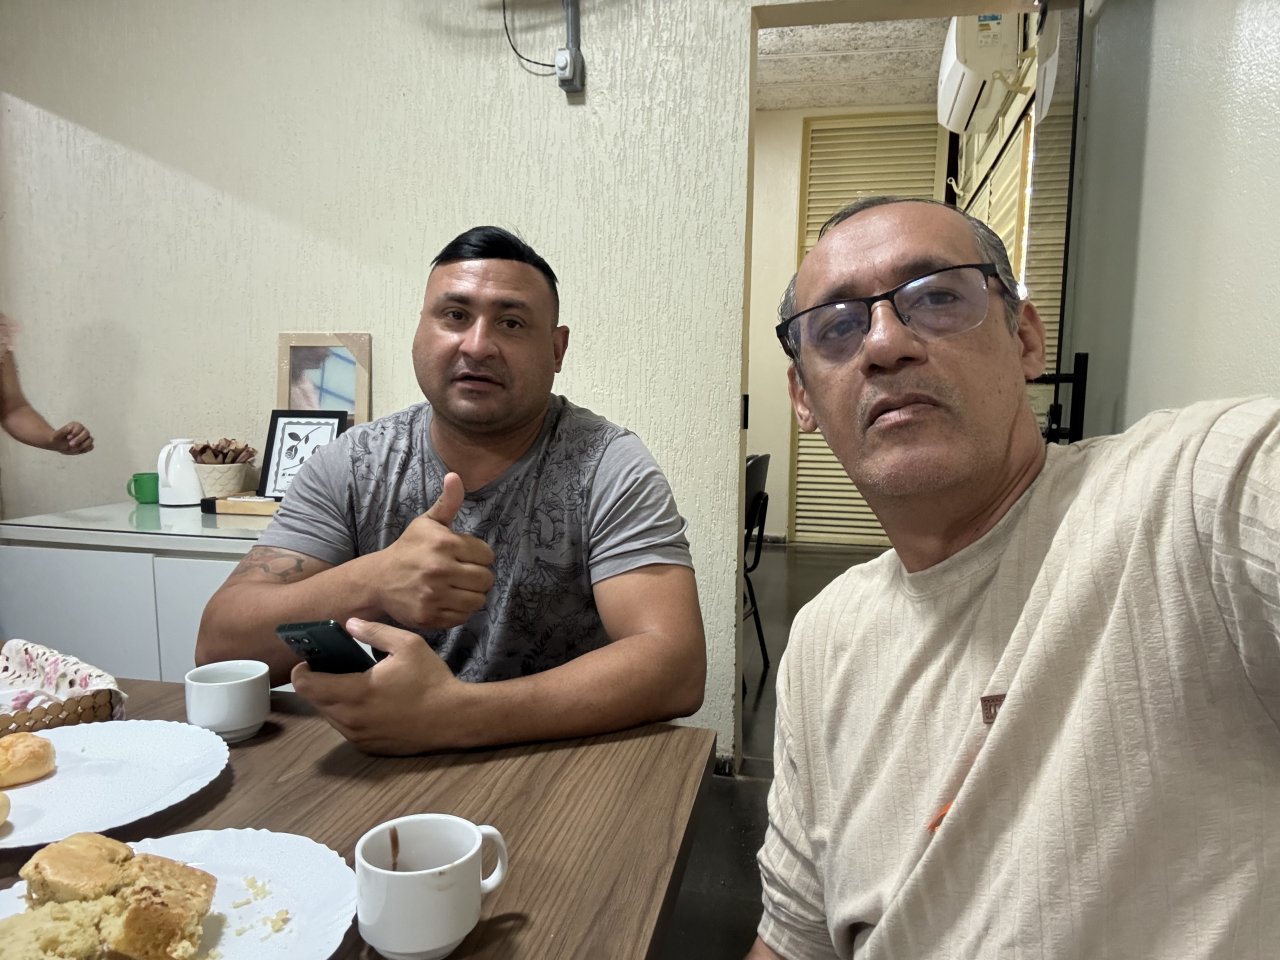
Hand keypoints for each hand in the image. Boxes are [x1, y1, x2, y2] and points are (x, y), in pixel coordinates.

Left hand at [50, 422, 92, 454]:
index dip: (75, 432)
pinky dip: (85, 449)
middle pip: (86, 433)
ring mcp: (85, 438)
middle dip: (79, 439)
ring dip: (83, 445)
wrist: (57, 445)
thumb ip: (62, 431)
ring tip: (74, 449)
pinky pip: (90, 447)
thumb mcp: (56, 435)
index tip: (68, 437)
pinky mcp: (87, 445)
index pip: (80, 426)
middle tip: (70, 444)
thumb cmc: (56, 439)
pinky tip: (78, 451)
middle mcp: (82, 431)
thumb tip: (69, 428)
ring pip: (90, 440)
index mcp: (75, 426)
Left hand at [292, 618, 466, 753]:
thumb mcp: (408, 645)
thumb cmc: (430, 679)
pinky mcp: (368, 747)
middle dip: (318, 683)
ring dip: (332, 700)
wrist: (454, 718)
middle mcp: (351, 719)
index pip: (306, 685)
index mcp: (355, 692)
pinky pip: (346, 728)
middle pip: (315, 701)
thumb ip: (375, 631)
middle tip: (334, 667)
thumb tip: (350, 623)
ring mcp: (358, 736)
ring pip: (329, 716)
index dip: (302, 671)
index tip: (310, 660)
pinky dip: (348, 715)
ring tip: (352, 683)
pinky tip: (368, 703)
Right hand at [373, 472, 493, 628]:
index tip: (466, 557)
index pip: (487, 555)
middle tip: (464, 574)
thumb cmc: (408, 549)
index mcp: (443, 544)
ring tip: (457, 588)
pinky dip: (459, 611)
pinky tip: (447, 601)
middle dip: (478, 577)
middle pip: (485, 579)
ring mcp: (434, 595)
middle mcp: (439, 569)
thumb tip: (455, 476)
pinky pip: (463, 617)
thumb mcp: (427, 523)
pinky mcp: (429, 616)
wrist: (378, 580)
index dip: (479, 556)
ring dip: (471, 595)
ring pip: (478, 600)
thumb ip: (447, 502)